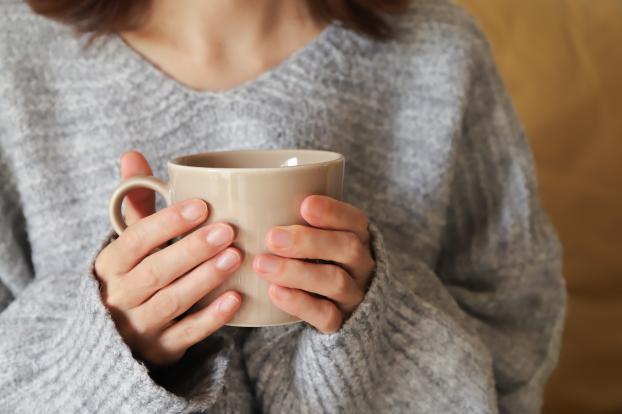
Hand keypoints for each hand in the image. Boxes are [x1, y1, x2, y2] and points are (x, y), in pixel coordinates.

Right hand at [94, 151, 242, 365]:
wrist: (116, 337)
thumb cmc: (132, 275)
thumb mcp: (128, 242)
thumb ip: (135, 204)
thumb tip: (132, 155)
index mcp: (110, 265)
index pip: (135, 240)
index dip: (166, 222)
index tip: (201, 205)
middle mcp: (120, 296)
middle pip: (155, 271)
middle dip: (192, 249)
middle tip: (228, 230)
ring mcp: (140, 325)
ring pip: (172, 301)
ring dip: (205, 278)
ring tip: (236, 256)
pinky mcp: (161, 348)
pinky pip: (187, 334)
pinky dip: (211, 318)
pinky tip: (236, 299)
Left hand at [253, 195, 374, 332]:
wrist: (330, 304)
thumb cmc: (313, 255)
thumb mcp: (312, 232)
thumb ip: (292, 215)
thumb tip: (241, 192)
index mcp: (357, 235)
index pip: (355, 220)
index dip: (333, 212)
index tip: (305, 204)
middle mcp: (362, 264)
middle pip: (347, 248)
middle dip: (309, 241)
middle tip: (272, 237)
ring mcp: (353, 295)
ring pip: (336, 282)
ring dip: (297, 272)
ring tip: (262, 264)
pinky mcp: (341, 322)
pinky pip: (326, 315)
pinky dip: (300, 303)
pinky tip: (274, 292)